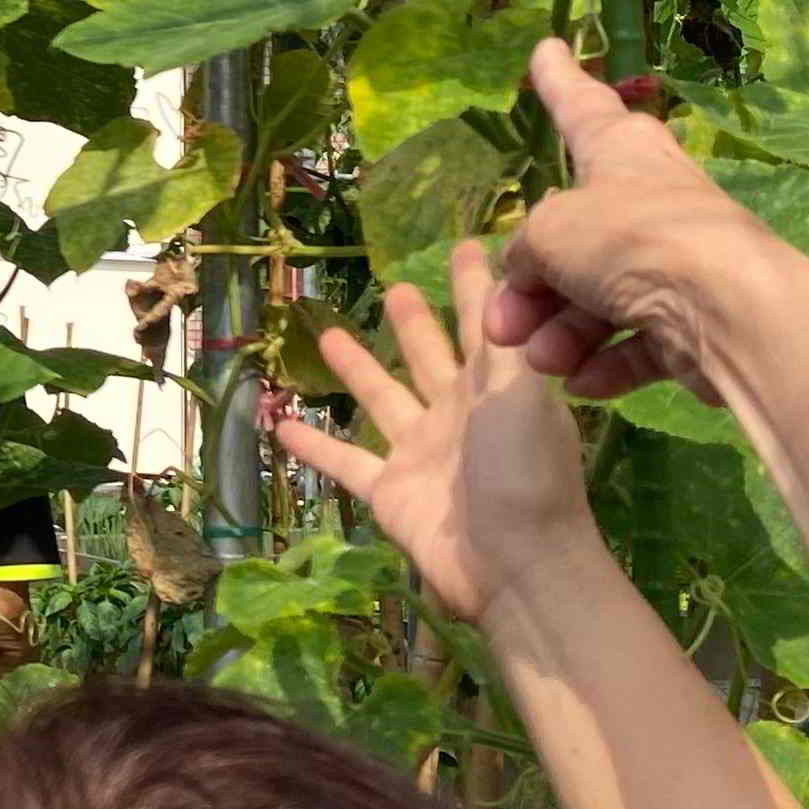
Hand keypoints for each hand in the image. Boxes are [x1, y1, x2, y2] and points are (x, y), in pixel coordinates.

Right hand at [273, 246, 594, 625]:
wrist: (514, 564)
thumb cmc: (527, 470)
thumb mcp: (522, 390)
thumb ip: (503, 335)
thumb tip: (503, 270)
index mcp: (497, 387)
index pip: (482, 322)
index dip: (475, 284)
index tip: (467, 244)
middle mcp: (458, 414)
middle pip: (431, 357)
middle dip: (416, 323)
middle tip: (396, 286)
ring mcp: (422, 453)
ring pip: (383, 399)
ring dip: (357, 369)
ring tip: (327, 333)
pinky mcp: (390, 490)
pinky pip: (346, 462)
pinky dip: (314, 445)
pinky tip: (281, 423)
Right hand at [485, 41, 808, 402]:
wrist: (730, 309)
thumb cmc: (633, 241)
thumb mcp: (549, 235)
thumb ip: (525, 252)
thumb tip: (527, 278)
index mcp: (620, 152)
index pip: (579, 105)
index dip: (557, 80)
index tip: (546, 47)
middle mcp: (648, 200)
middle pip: (573, 236)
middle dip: (530, 285)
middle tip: (499, 325)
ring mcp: (675, 262)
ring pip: (599, 296)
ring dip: (560, 332)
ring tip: (542, 361)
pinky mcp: (695, 321)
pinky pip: (637, 341)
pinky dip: (606, 362)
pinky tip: (583, 383)